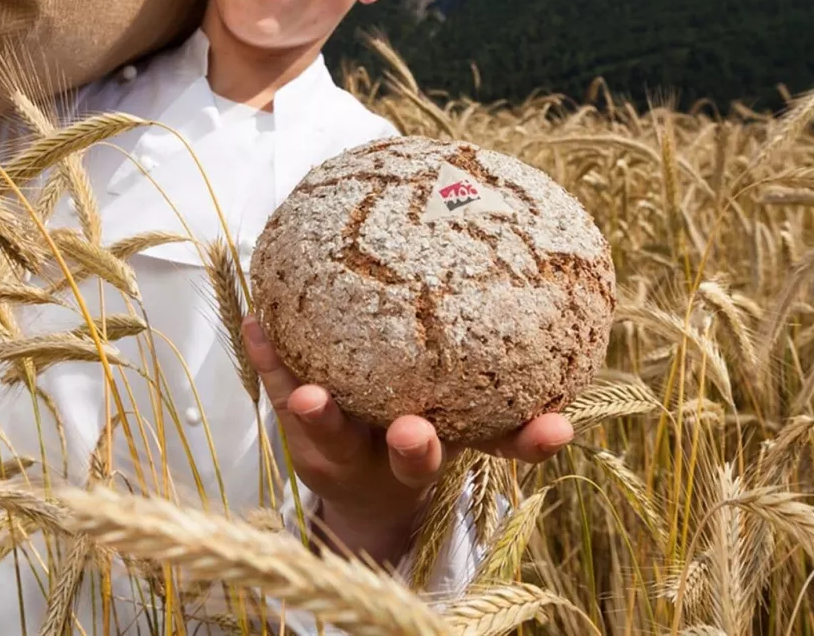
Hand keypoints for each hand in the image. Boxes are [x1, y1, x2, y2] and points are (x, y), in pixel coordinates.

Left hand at [242, 316, 572, 564]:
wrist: (367, 492)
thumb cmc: (426, 435)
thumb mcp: (474, 423)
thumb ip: (512, 404)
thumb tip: (557, 361)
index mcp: (454, 449)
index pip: (501, 446)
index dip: (527, 441)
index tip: (555, 428)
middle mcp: (400, 456)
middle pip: (413, 459)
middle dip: (416, 447)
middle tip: (413, 432)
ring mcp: (349, 447)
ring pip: (337, 434)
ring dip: (320, 413)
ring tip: (307, 395)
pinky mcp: (305, 434)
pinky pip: (283, 391)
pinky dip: (270, 359)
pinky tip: (256, 322)